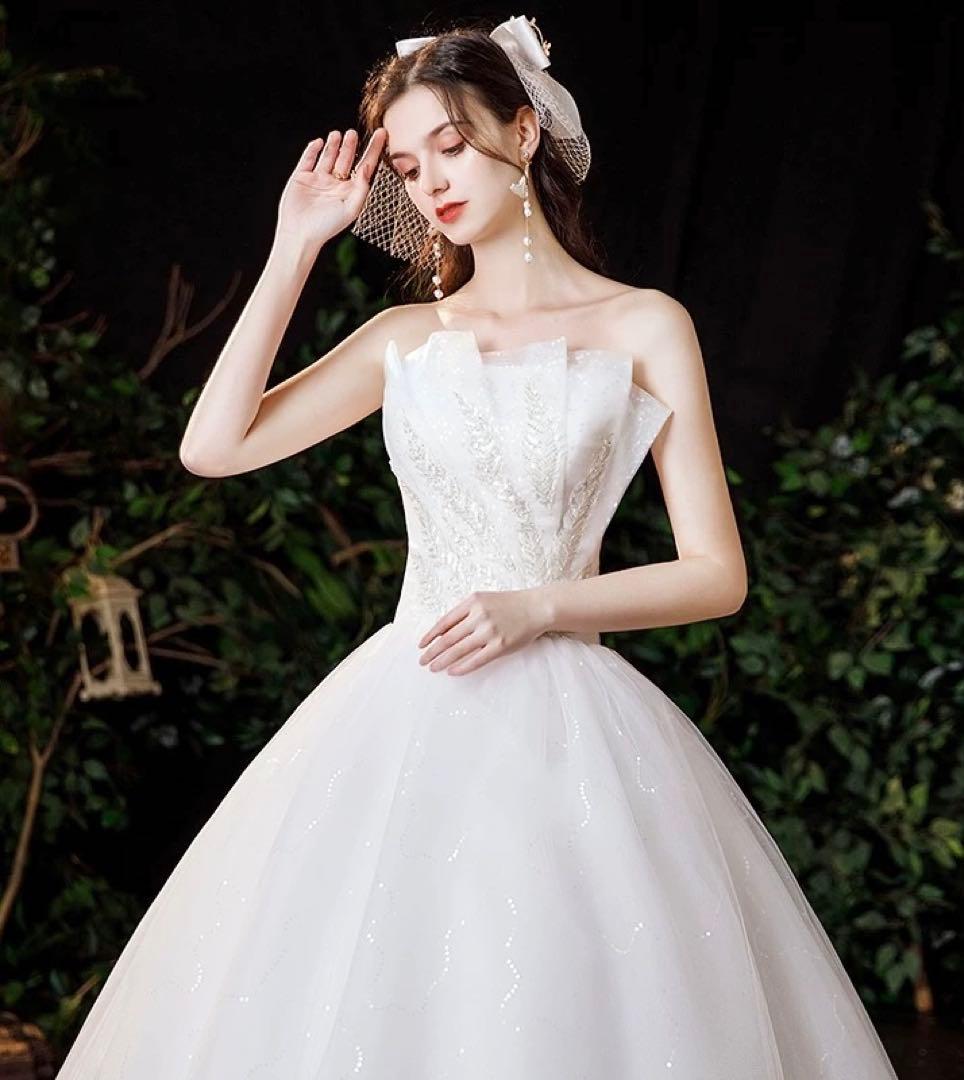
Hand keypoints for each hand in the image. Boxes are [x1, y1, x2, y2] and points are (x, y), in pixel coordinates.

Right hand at [274, 128, 387, 251]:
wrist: (300, 235)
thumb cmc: (327, 227)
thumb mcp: (351, 209)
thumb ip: (362, 188)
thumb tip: (367, 167)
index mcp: (349, 191)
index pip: (365, 166)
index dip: (373, 150)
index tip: (382, 133)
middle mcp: (335, 183)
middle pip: (346, 159)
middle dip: (350, 146)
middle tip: (353, 133)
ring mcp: (318, 179)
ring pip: (328, 156)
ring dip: (333, 145)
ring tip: (338, 134)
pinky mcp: (301, 177)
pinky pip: (308, 159)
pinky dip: (313, 150)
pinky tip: (318, 143)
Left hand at [417, 589, 549, 675]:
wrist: (536, 607)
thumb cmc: (508, 604)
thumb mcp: (484, 600)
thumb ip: (464, 612)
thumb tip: (442, 631)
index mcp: (472, 602)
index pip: (444, 621)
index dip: (430, 635)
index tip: (421, 645)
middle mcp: (479, 616)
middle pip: (448, 638)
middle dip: (432, 651)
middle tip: (422, 661)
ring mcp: (490, 631)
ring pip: (459, 650)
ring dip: (442, 661)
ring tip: (432, 668)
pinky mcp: (500, 646)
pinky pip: (476, 660)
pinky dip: (462, 667)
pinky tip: (452, 672)